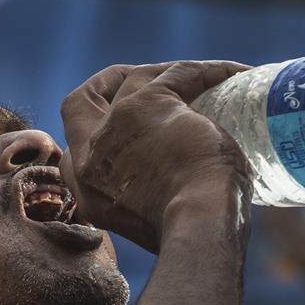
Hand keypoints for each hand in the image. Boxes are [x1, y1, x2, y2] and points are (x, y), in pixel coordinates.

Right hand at [60, 61, 252, 252]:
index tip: (125, 135)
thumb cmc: (188, 233)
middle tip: (141, 85)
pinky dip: (205, 71)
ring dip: (163, 73)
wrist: (198, 226)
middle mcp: (89, 156)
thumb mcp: (151, 224)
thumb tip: (172, 199)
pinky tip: (230, 75)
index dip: (94, 139)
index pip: (73, 154)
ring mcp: (115, 126)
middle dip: (104, 89)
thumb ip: (146, 207)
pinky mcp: (149, 105)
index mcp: (87, 191)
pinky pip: (176, 74)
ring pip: (133, 79)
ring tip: (200, 80)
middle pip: (78, 104)